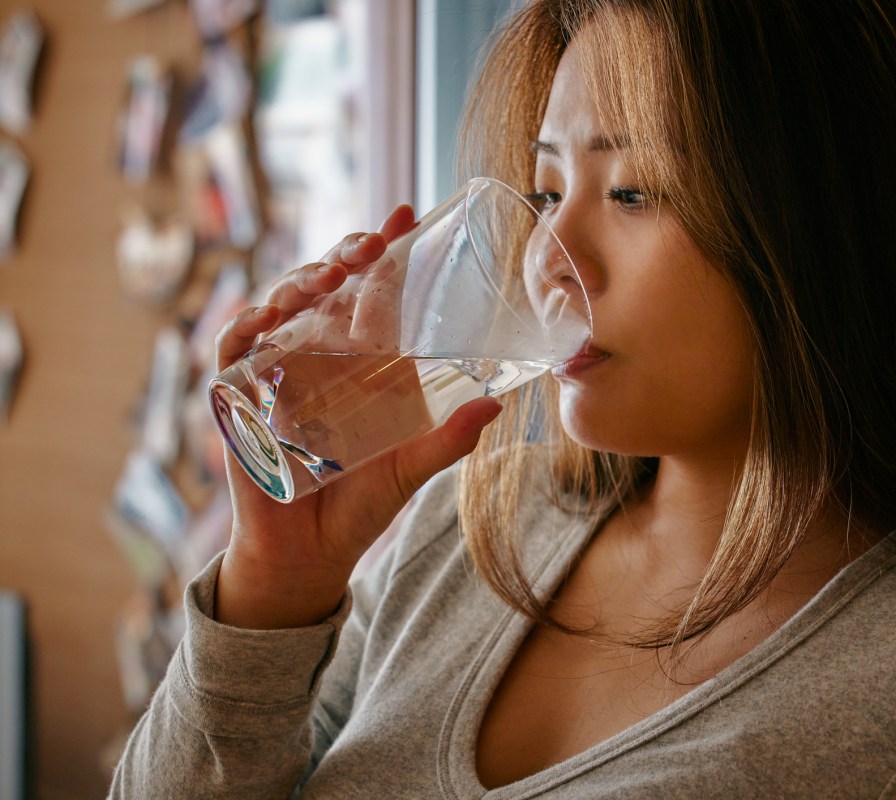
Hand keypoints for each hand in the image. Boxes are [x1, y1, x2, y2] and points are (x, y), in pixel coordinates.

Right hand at [213, 205, 501, 629]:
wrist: (309, 557)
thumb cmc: (359, 509)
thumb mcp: (410, 469)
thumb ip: (448, 440)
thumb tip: (497, 405)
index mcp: (358, 364)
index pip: (367, 293)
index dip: (382, 251)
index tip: (406, 212)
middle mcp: (315, 360)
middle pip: (322, 289)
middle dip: (341, 256)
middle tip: (368, 245)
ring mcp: (274, 376)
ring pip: (278, 308)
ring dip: (297, 283)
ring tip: (325, 277)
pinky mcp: (238, 402)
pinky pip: (232, 353)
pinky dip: (243, 329)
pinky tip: (265, 317)